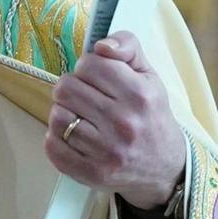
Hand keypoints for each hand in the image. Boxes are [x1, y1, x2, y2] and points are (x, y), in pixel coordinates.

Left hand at [45, 33, 186, 209]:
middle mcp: (123, 123)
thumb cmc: (151, 115)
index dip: (87, 66)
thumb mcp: (149, 75)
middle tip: (83, 96)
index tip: (94, 76)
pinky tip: (71, 135)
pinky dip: (56, 138)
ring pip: (57, 116)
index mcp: (139, 95)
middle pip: (66, 88)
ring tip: (79, 115)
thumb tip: (102, 45)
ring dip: (63, 112)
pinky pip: (52, 146)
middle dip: (71, 87)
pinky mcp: (92, 173)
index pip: (89, 64)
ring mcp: (106, 152)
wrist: (164, 165)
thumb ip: (129, 47)